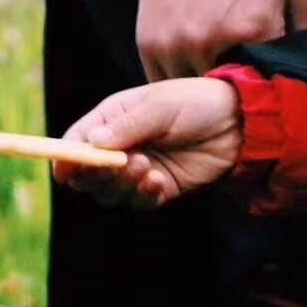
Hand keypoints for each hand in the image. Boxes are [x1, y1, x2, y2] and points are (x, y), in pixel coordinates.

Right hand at [53, 77, 240, 206]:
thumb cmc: (198, 103)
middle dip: (95, 175)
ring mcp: (136, 171)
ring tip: (146, 166)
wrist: (240, 123)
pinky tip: (158, 180)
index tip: (66, 169)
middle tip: (118, 166)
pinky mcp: (157, 190)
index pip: (75, 142)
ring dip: (122, 185)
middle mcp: (118, 148)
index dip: (66, 157)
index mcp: (110, 121)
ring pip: (109, 193)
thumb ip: (126, 126)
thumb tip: (92, 142)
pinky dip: (143, 195)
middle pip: (86, 175)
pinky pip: (138, 202)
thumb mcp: (160, 106)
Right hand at [136, 0, 306, 79]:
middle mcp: (212, 42)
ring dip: (203, 89)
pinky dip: (178, 81)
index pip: (267, 81)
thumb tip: (305, 70)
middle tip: (239, 82)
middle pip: (228, 94)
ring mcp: (176, 45)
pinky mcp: (149, 44)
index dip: (267, 84)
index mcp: (255, 27)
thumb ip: (304, 28)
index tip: (265, 82)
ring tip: (213, 72)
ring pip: (193, 95)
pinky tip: (190, 64)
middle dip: (235, 90)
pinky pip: (165, 83)